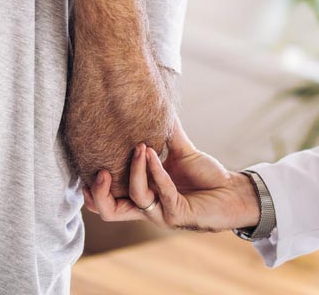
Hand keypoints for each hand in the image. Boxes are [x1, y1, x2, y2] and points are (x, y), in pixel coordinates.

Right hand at [82, 118, 260, 231]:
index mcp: (143, 196)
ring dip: (135, 171)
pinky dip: (156, 172)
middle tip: (101, 169)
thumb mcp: (181, 152)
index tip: (86, 165)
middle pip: (110, 211)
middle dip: (100, 192)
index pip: (108, 200)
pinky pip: (162, 192)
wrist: (233, 191)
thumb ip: (166, 134)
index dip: (92, 190)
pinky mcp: (178, 214)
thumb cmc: (207, 176)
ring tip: (140, 147)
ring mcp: (162, 213)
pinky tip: (154, 155)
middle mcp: (148, 208)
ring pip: (135, 198)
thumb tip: (158, 102)